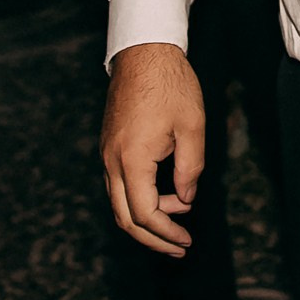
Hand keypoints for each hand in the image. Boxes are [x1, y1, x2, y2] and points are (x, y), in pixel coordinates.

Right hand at [101, 42, 203, 256]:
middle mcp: (112, 161)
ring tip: (179, 217)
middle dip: (152, 238)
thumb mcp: (193, 127)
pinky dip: (138, 199)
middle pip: (124, 218)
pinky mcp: (109, 145)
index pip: (145, 214)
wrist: (143, 51)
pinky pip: (119, 185)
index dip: (166, 234)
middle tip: (180, 247)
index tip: (187, 241)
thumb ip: (190, 169)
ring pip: (119, 203)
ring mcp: (107, 153)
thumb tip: (184, 199)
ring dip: (146, 218)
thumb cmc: (171, 85)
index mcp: (132, 159)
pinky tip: (164, 195)